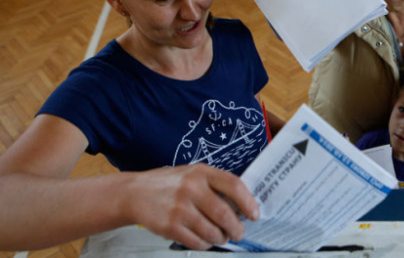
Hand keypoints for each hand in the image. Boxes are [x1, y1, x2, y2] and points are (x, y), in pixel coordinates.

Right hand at [126, 164, 258, 249]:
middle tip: (239, 233)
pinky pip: (197, 242)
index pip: (233, 185)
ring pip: (212, 232)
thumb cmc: (170, 183)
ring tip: (222, 237)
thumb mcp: (193, 173)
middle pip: (224, 214)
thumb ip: (215, 184)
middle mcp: (191, 188)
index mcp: (201, 172)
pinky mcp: (170, 226)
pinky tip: (206, 240)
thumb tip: (242, 205)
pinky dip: (206, 245)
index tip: (254, 215)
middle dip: (236, 228)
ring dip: (221, 238)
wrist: (135, 193)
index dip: (248, 202)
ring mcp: (179, 208)